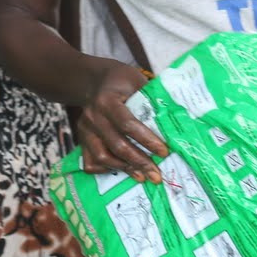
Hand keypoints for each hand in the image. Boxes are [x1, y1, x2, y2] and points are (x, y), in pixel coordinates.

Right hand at [76, 60, 167, 182]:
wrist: (97, 81)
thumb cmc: (122, 82)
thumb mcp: (137, 82)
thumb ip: (151, 101)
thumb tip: (175, 125)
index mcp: (107, 100)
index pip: (127, 124)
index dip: (147, 140)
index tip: (164, 152)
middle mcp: (93, 115)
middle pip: (117, 145)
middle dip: (139, 162)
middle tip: (156, 175)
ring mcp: (85, 129)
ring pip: (102, 156)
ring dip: (125, 169)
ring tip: (142, 176)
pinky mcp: (82, 138)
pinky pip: (90, 161)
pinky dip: (106, 170)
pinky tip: (122, 170)